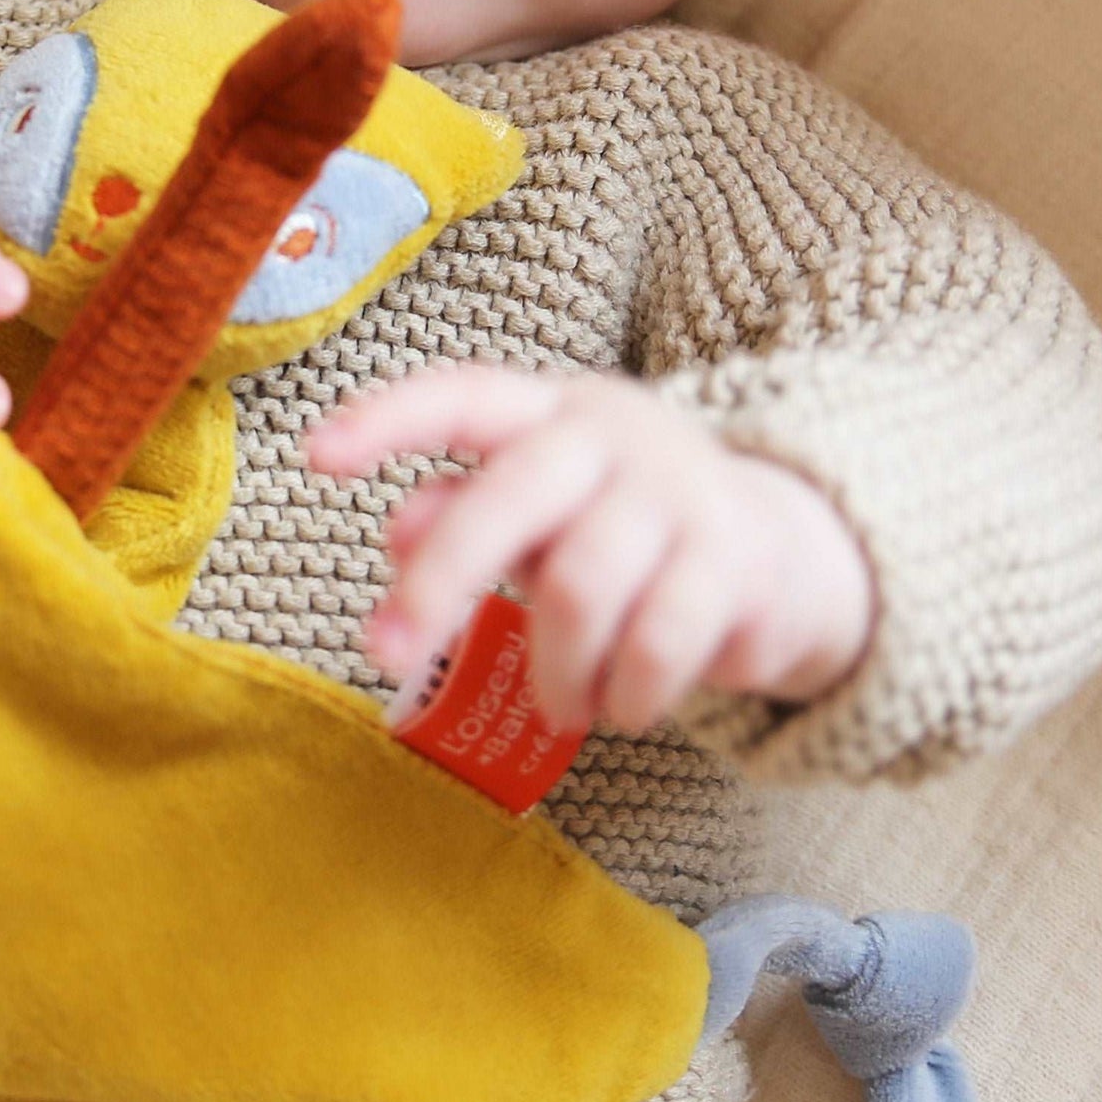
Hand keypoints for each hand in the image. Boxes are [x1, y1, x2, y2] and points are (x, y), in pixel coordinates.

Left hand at [303, 366, 876, 731]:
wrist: (785, 551)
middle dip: (439, 582)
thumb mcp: (541, 511)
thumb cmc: (623, 528)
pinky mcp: (739, 562)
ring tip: (560, 705)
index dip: (390, 421)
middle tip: (384, 655)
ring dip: (555, 671)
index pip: (465, 395)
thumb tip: (396, 529)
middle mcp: (618, 437)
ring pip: (582, 592)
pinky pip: (658, 646)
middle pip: (514, 499)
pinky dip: (628, 696)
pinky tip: (625, 706)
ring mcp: (684, 494)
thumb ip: (465, 511)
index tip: (315, 457)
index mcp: (554, 412)